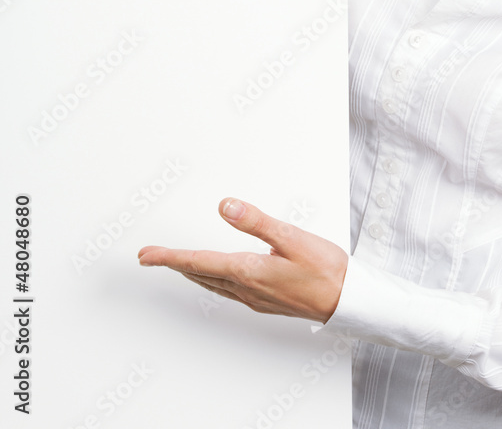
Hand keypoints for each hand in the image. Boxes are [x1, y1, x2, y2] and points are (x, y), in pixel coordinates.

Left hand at [137, 198, 347, 323]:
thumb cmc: (325, 270)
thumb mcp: (291, 238)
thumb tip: (226, 207)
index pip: (198, 262)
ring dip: (191, 272)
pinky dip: (211, 279)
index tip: (146, 255)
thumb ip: (256, 222)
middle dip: (173, 264)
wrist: (347, 301)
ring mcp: (255, 297)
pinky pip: (227, 289)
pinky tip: (215, 276)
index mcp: (248, 271)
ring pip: (212, 284)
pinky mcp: (265, 299)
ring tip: (176, 264)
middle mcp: (246, 288)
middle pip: (199, 274)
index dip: (169, 257)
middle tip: (149, 257)